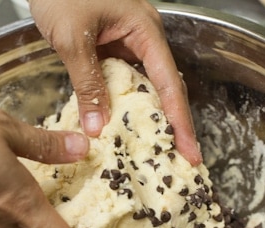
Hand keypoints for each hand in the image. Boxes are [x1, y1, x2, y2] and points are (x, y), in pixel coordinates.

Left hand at [29, 0, 202, 165]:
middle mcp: (144, 38)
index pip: (169, 83)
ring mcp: (129, 43)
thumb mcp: (74, 40)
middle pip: (165, 88)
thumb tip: (98, 128)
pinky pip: (124, 82)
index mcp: (145, 30)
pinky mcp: (112, 49)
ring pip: (145, 87)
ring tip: (156, 151)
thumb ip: (88, 84)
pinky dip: (124, 105)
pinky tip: (122, 127)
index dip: (180, 120)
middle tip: (180, 158)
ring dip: (149, 118)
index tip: (190, 150)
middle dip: (173, 124)